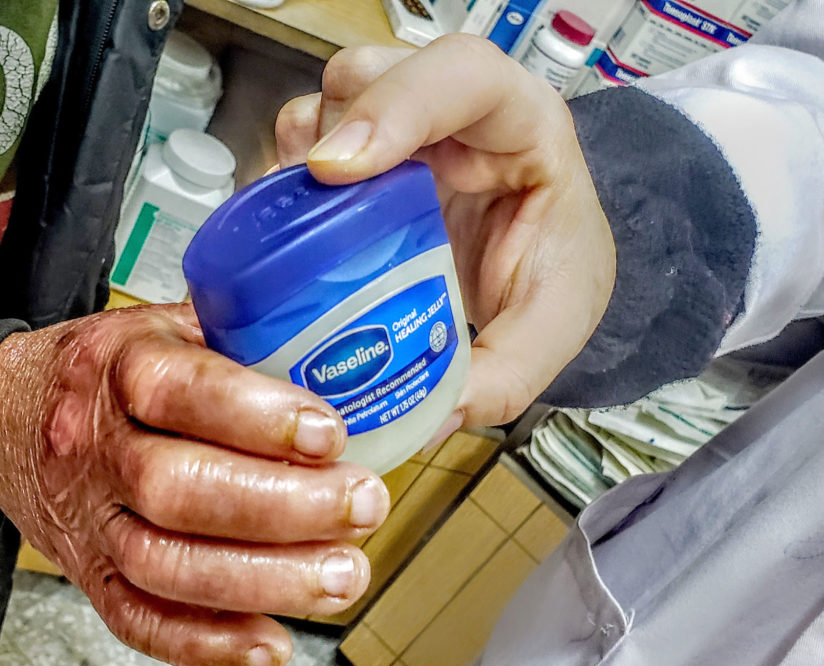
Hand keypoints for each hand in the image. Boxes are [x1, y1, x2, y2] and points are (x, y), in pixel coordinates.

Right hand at [0, 303, 389, 665]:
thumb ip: (234, 337)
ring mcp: (88, 518)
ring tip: (342, 576)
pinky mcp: (87, 573)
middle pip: (179, 489)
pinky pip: (137, 619)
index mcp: (117, 367)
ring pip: (166, 564)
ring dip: (264, 580)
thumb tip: (334, 356)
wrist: (4, 415)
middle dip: (284, 507)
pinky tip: (270, 642)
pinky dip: (206, 643)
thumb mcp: (160, 326)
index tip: (328, 435)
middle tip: (362, 506)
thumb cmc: (101, 370)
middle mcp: (95, 447)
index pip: (182, 392)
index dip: (259, 418)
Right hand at [275, 35, 614, 428]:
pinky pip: (304, 145)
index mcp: (520, 122)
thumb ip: (508, 373)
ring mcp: (400, 123)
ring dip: (299, 164)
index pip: (460, 75)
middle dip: (327, 140)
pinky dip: (288, 187)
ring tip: (300, 234)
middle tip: (310, 214)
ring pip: (325, 104)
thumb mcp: (554, 323)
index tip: (339, 169)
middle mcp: (452, 108)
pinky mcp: (362, 151)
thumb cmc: (556, 263)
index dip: (394, 107)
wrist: (543, 254)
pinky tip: (293, 238)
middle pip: (369, 78)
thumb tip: (436, 410)